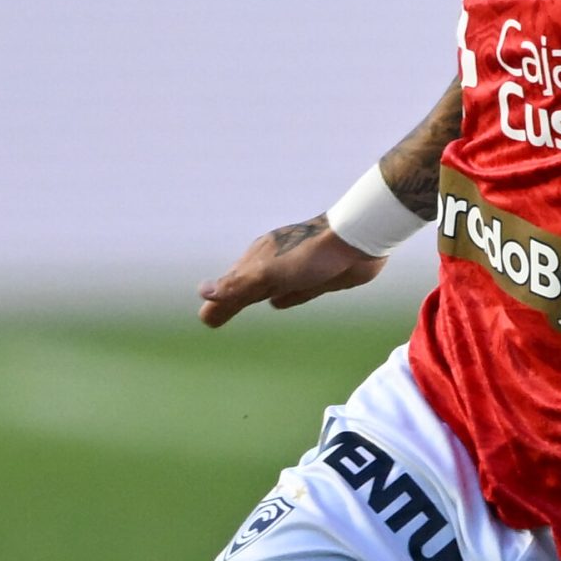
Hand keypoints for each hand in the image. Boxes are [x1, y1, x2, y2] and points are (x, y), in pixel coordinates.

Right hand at [198, 217, 386, 328]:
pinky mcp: (317, 278)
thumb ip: (238, 285)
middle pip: (245, 287)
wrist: (359, 240)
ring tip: (243, 306)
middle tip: (214, 318)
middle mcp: (273, 263)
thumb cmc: (311, 254)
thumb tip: (202, 294)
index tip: (206, 320)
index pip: (230, 287)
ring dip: (254, 297)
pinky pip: (292, 292)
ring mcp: (295, 270)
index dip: (219, 303)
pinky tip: (280, 302)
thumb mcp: (269, 272)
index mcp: (258, 259)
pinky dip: (283, 298)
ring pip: (267, 288)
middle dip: (230, 301)